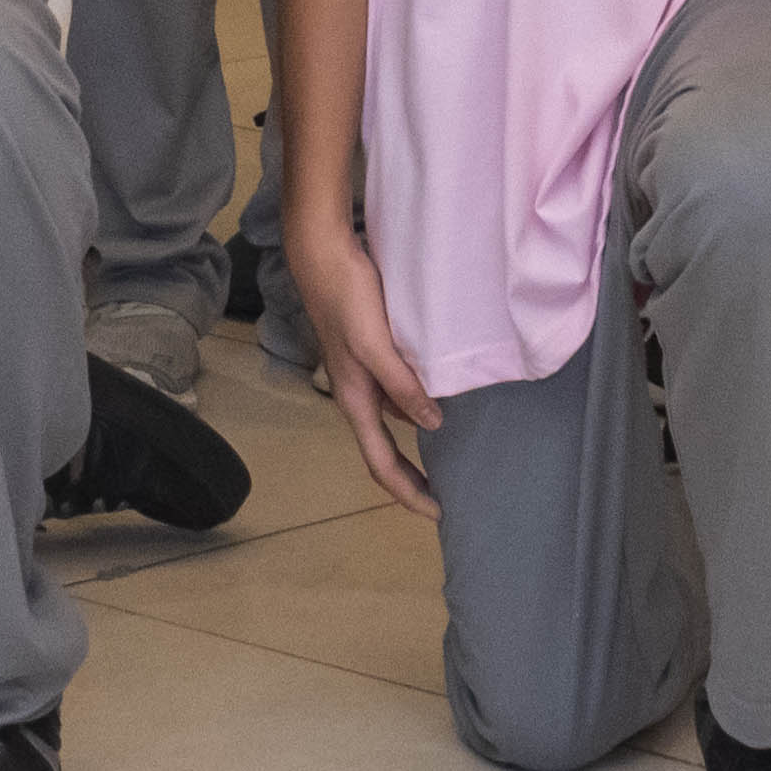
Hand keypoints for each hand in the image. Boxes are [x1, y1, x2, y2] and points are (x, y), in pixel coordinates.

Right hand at [288, 207, 442, 518]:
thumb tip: (433, 425)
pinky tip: (437, 398)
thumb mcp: (377, 347)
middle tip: (443, 496)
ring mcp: (361, 376)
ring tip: (447, 453)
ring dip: (414, 443)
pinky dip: (415, 407)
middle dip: (410, 478)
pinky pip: (395, 394)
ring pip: (390, 422)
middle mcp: (358, 395)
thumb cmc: (348, 300)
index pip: (381, 463)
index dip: (408, 493)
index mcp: (355, 401)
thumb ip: (403, 386)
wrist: (323, 257)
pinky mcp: (369, 355)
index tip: (437, 513)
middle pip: (383, 451)